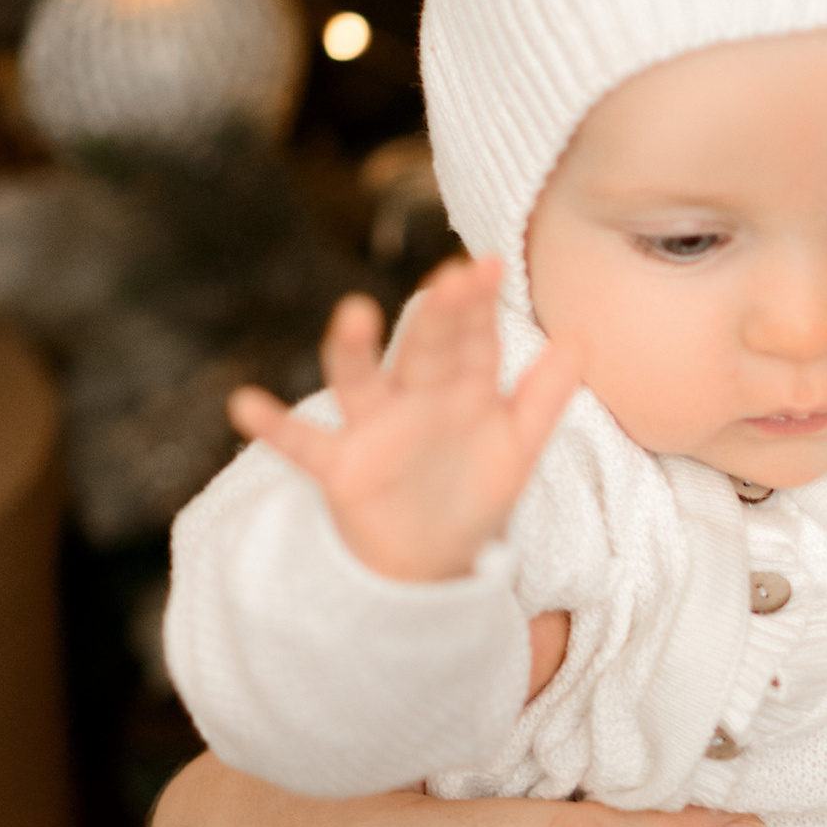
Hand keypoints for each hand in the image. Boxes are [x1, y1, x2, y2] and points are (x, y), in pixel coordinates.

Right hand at [228, 257, 583, 584]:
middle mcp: (414, 397)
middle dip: (438, 318)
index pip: (473, 339)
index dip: (480, 305)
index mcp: (461, 388)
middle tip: (451, 279)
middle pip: (425, 350)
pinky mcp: (341, 467)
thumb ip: (547, 393)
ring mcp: (374, 429)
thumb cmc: (473, 490)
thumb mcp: (519, 445)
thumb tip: (582, 337)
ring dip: (355, 349)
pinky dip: (274, 427)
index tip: (489, 266)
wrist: (434, 560)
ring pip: (361, 381)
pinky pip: (303, 445)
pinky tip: (245, 405)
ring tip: (356, 314)